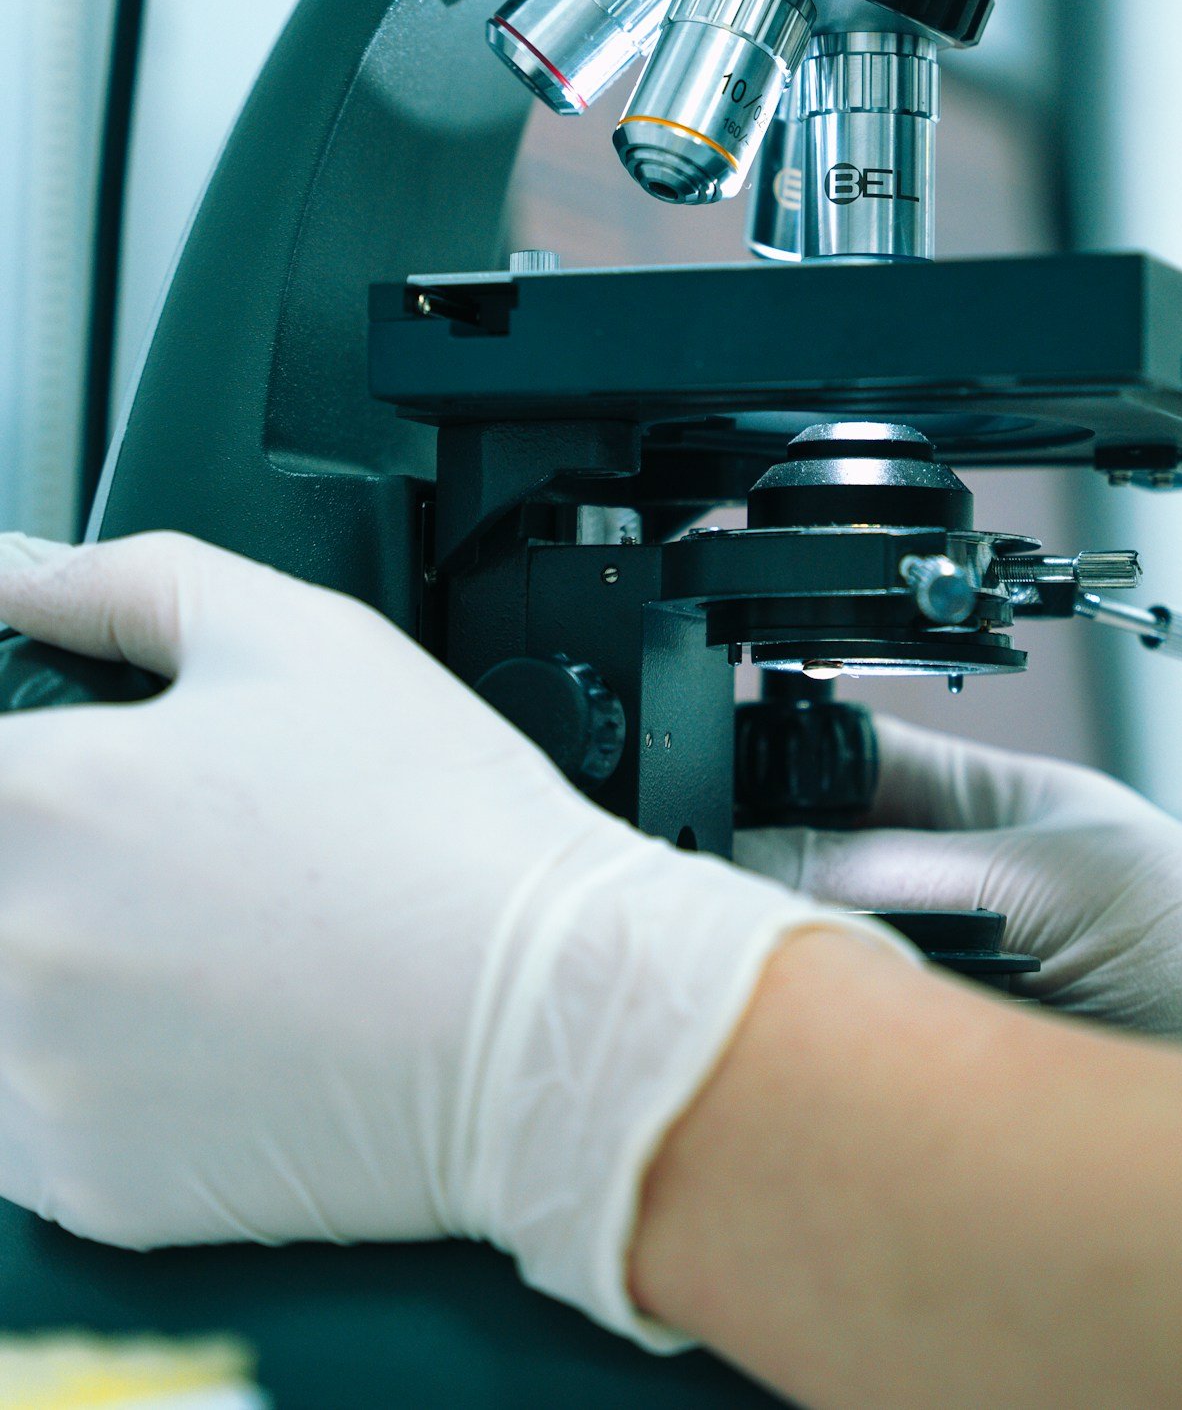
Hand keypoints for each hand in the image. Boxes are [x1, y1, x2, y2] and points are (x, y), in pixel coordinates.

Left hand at [0, 532, 887, 1344]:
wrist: (547, 1020)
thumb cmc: (440, 824)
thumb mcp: (295, 633)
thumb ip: (124, 586)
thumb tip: (20, 578)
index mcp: (41, 791)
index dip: (35, 762)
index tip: (95, 783)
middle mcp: (8, 939)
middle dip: (47, 863)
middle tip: (167, 856)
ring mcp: (33, 1075)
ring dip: (47, 968)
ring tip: (190, 948)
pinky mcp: (79, 1184)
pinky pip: (21, 1122)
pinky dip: (79, 1080)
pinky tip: (197, 1035)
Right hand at [739, 716, 1181, 1095]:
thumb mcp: (1058, 878)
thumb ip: (913, 865)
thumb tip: (776, 862)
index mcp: (985, 805)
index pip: (843, 766)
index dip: (767, 773)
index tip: (694, 806)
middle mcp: (958, 892)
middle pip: (821, 876)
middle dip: (768, 892)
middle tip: (718, 921)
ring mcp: (958, 982)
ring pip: (840, 971)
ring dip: (810, 982)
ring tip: (770, 990)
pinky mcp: (967, 1069)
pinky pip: (878, 1054)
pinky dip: (849, 1059)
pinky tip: (829, 1060)